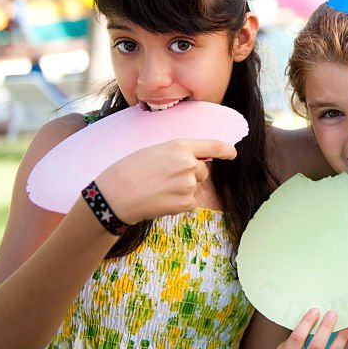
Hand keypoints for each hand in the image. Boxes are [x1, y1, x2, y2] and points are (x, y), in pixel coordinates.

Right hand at [94, 139, 236, 223]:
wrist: (115, 195)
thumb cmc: (129, 170)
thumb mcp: (155, 150)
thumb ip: (178, 152)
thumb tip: (196, 160)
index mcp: (180, 146)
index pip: (212, 145)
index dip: (225, 149)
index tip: (232, 153)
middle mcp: (189, 163)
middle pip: (203, 171)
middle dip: (191, 175)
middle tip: (165, 179)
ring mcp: (189, 184)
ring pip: (194, 187)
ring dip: (182, 190)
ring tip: (158, 189)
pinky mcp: (186, 202)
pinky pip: (189, 202)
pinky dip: (178, 203)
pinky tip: (160, 200)